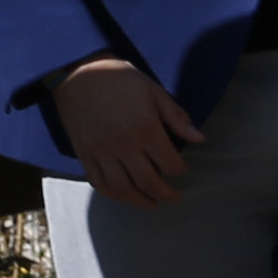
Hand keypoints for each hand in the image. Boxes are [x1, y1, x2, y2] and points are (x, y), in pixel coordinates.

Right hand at [54, 56, 200, 207]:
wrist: (78, 73)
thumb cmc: (120, 79)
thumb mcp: (154, 92)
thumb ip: (176, 117)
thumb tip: (199, 139)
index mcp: (145, 129)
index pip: (169, 163)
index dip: (179, 170)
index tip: (182, 170)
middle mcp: (123, 146)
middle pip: (147, 182)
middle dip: (164, 193)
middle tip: (175, 197)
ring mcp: (101, 153)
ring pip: (122, 188)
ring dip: (139, 201)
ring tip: (152, 203)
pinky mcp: (84, 154)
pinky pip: (98, 182)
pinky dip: (112, 193)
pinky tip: (124, 194)